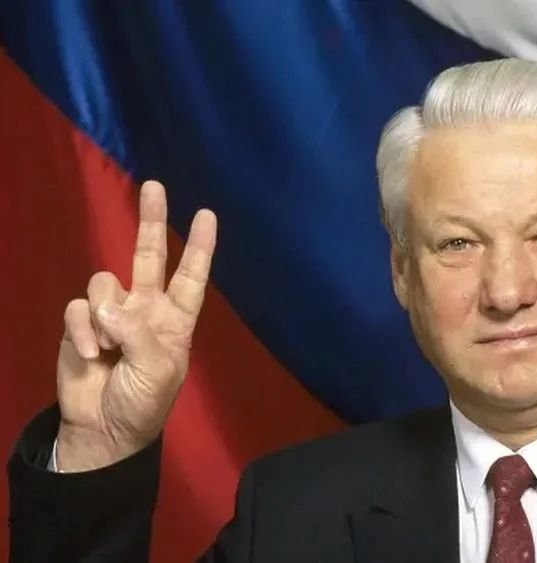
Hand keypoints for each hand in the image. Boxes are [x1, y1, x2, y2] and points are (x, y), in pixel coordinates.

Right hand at [55, 180, 216, 470]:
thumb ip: (136, 333)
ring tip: (108, 349)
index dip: (199, 247)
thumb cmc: (143, 403)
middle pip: (149, 255)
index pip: (191, 276)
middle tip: (154, 185)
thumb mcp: (156, 370)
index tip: (206, 214)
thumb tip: (108, 307)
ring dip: (106, 313)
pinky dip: (83, 331)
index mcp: (176, 320)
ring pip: (106, 282)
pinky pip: (79, 307)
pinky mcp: (80, 324)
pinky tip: (91, 356)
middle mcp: (146, 309)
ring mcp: (112, 314)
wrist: (103, 430)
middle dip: (151, 221)